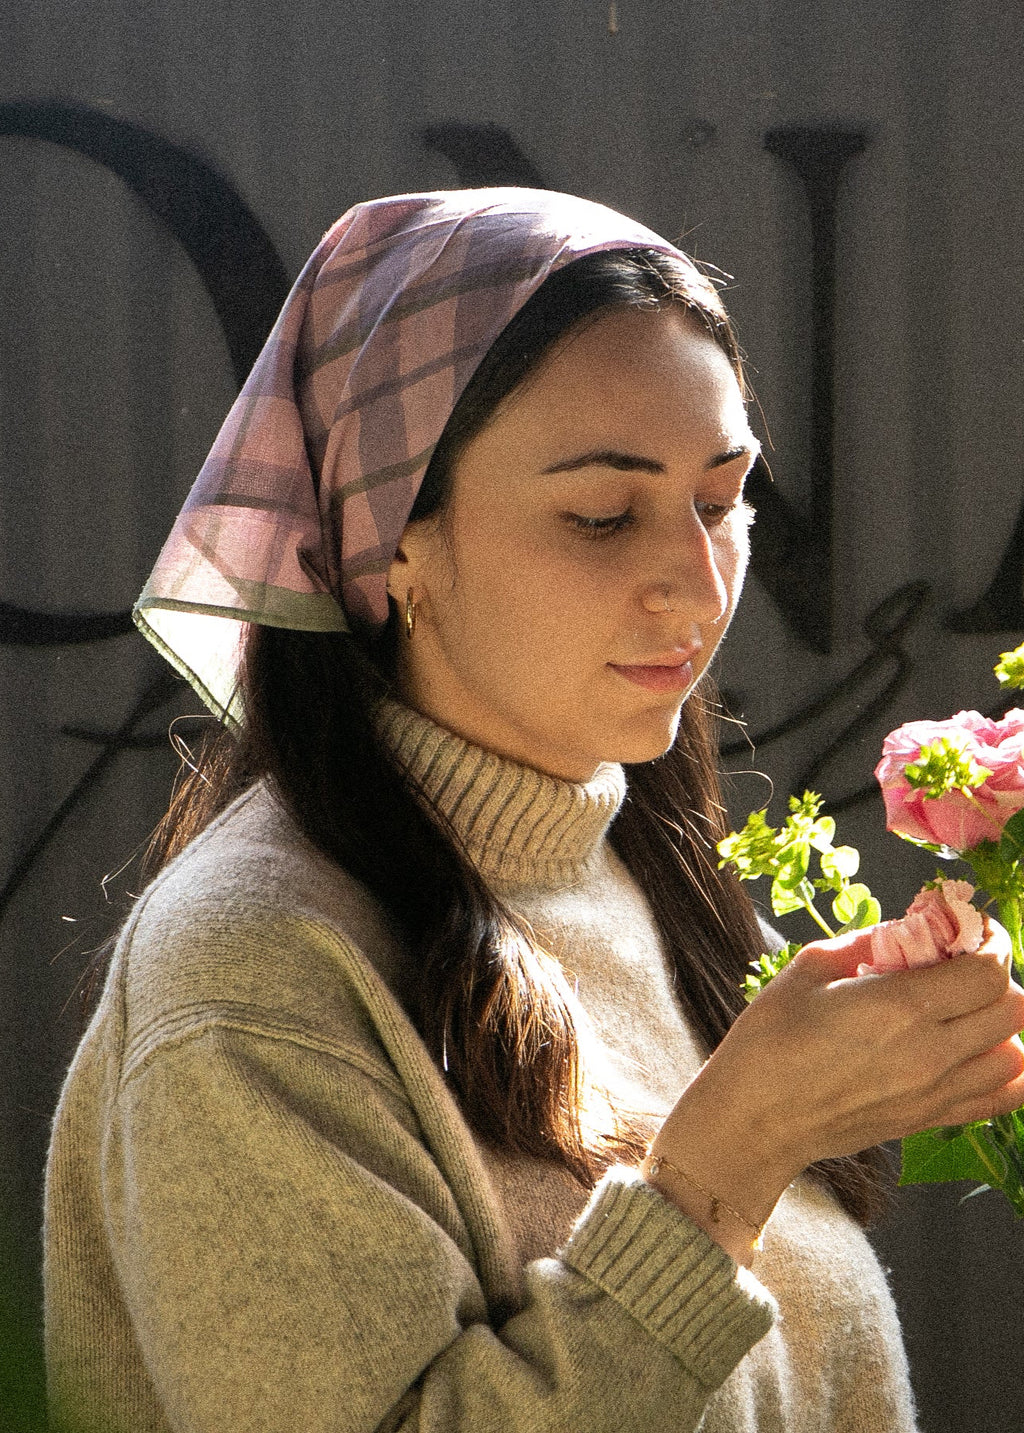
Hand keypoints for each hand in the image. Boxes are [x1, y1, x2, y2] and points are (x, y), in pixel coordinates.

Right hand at [650, 917, 1023, 1260]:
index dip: (991, 941)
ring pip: (1016, 1056)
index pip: (988, 971)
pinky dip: (1004, 1071)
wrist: (755, 1119)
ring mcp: (935, 1092)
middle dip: (999, 975)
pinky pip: (1000, 1099)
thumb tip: (906, 930)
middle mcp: (931, 1052)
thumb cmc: (770, 1040)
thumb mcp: (808, 969)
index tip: (973, 929)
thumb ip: (866, 942)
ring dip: (1002, 1024)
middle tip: (966, 963)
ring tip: (967, 1009)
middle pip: (1013, 1009)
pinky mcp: (928, 1120)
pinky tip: (974, 1050)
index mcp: (901, 1007)